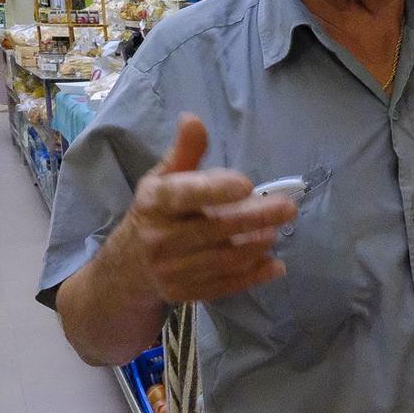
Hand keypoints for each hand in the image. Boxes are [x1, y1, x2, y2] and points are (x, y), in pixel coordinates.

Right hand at [123, 114, 297, 303]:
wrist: (126, 269)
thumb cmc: (154, 214)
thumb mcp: (161, 180)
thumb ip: (184, 153)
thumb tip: (192, 119)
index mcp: (153, 203)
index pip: (183, 195)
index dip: (214, 189)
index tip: (247, 184)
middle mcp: (159, 238)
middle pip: (213, 229)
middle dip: (254, 218)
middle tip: (287, 209)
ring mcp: (170, 270)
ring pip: (222, 259)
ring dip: (256, 246)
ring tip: (277, 231)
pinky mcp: (184, 293)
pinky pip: (223, 286)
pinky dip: (253, 277)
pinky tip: (275, 265)